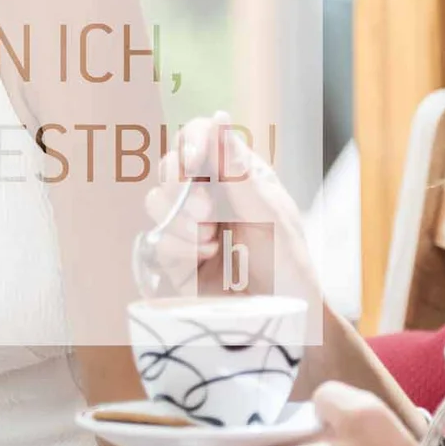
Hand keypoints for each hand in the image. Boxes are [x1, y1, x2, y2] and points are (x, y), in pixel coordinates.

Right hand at [144, 113, 319, 302]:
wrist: (279, 326)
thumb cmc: (288, 267)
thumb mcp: (269, 216)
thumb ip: (238, 171)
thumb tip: (219, 118)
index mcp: (239, 174)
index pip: (201, 136)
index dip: (191, 141)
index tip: (195, 161)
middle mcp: (211, 193)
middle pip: (169, 165)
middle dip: (181, 188)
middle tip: (208, 216)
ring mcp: (190, 224)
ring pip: (156, 199)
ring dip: (179, 221)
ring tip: (210, 243)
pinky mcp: (176, 255)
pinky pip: (156, 238)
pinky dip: (176, 248)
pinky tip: (203, 260)